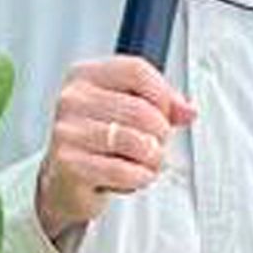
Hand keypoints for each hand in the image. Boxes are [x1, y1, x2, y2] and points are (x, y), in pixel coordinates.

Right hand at [34, 54, 192, 241]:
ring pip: (138, 143)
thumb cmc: (98, 142)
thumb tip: (187, 111)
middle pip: (143, 111)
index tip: (165, 113)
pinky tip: (130, 177)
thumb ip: (162, 106)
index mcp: (85, 76)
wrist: (65, 181)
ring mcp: (68, 131)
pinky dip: (139, 178)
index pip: (137, 70)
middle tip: (153, 146)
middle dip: (160, 135)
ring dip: (152, 160)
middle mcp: (72, 99)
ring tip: (142, 163)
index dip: (162, 94)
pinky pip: (125, 171)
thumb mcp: (129, 114)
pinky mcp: (69, 163)